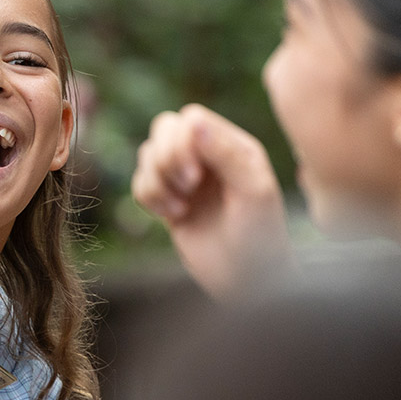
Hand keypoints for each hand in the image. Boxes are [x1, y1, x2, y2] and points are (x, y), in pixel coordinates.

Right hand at [132, 104, 289, 299]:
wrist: (247, 281)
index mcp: (234, 146)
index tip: (196, 178)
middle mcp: (209, 156)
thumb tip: (192, 121)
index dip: (183, 143)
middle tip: (187, 189)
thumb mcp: (253, 192)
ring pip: (147, 154)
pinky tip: (172, 216)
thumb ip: (226, 153)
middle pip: (164, 129)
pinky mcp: (170, 200)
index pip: (191, 119)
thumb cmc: (260, 237)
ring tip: (179, 208)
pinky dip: (148, 198)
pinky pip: (140, 182)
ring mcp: (187, 177)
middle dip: (166, 159)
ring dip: (156, 182)